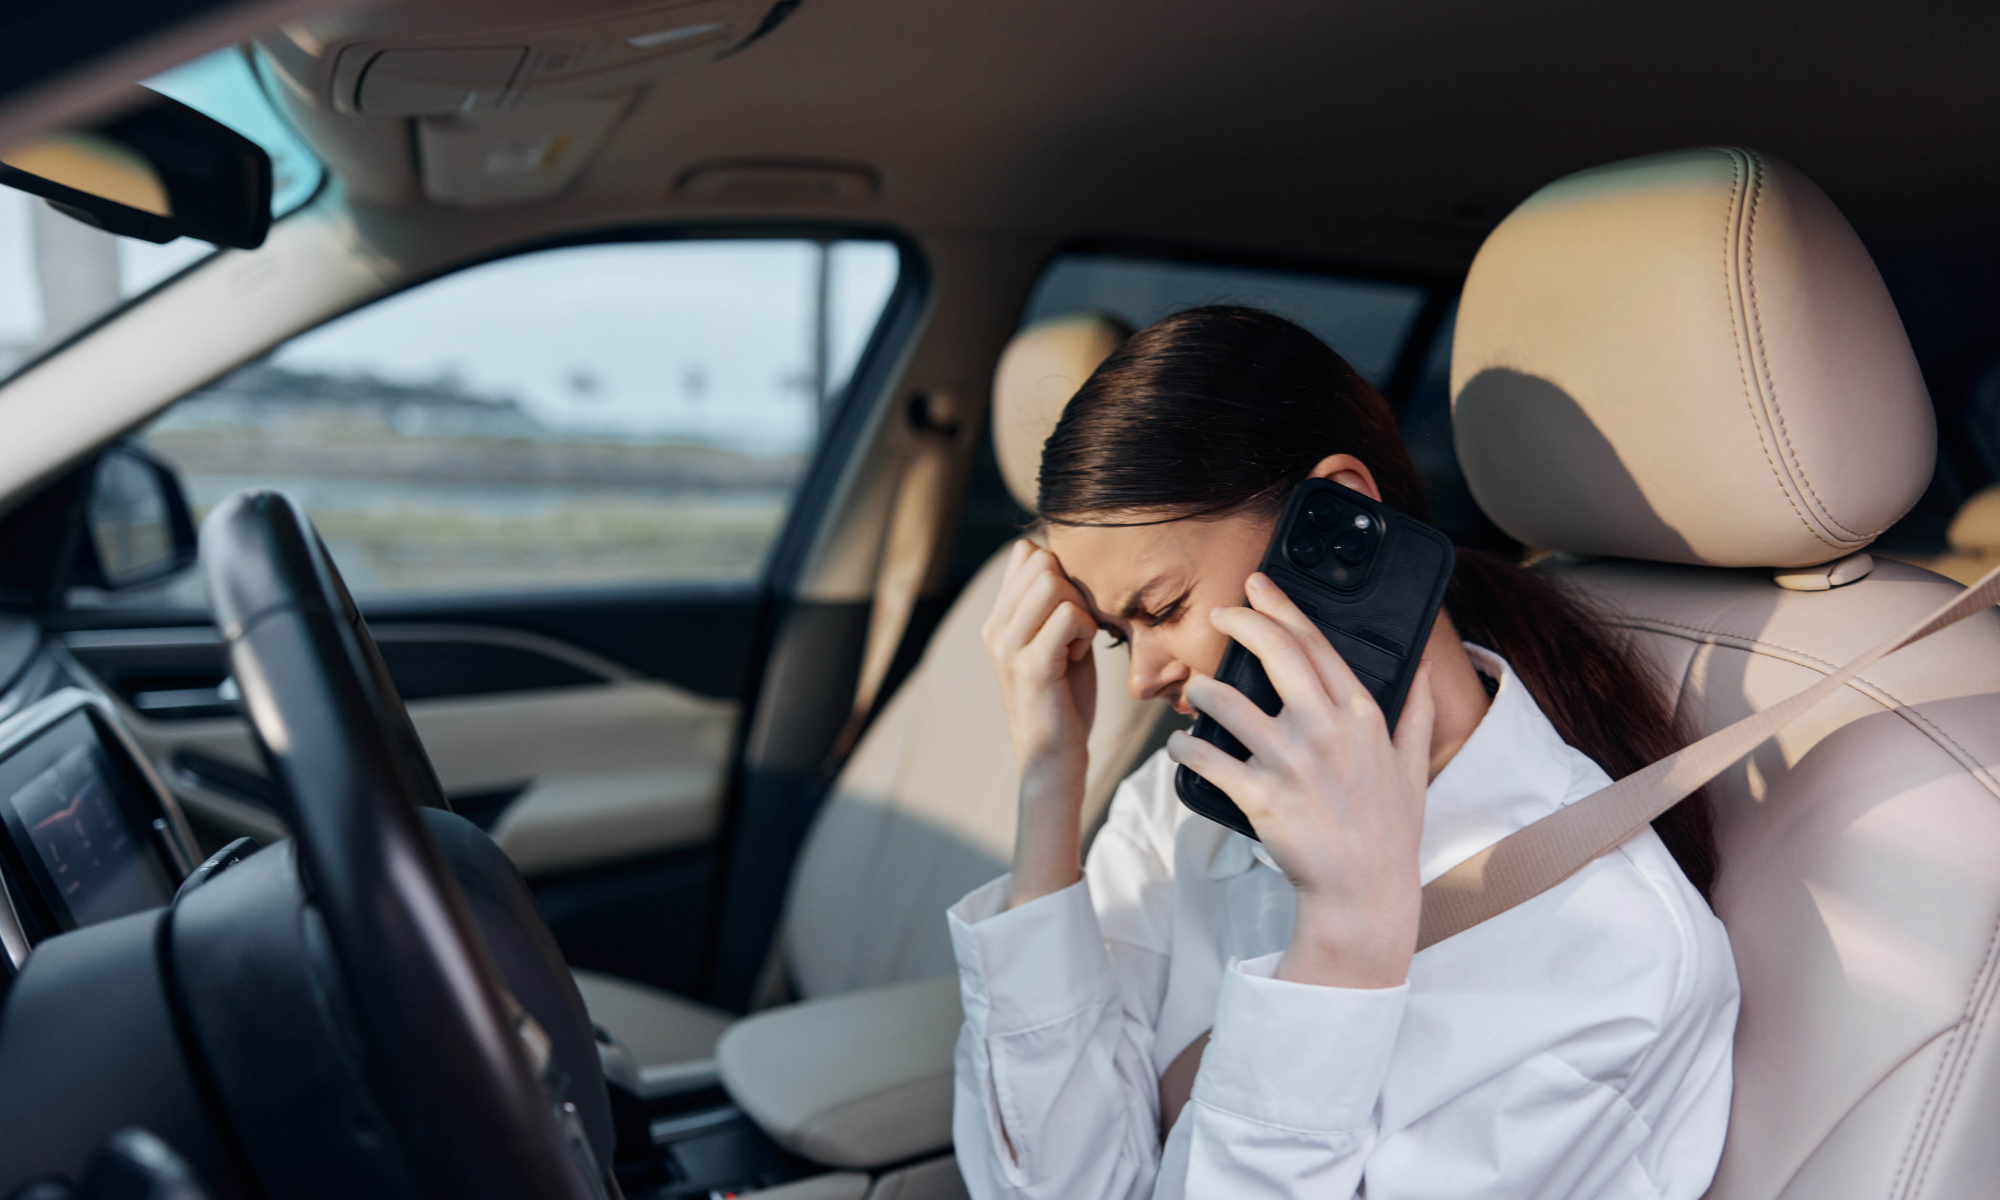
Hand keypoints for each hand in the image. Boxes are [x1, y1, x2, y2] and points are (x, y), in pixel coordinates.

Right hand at [981, 541, 1099, 905]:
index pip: (1027, 553)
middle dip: (1074, 589)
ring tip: (1076, 644)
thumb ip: (1059, 604)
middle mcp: (996, 627)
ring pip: (1054, 583)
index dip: (1061, 571)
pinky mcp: (1031, 666)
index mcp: (999, 618)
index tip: (1068, 612)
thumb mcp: (1059, 641)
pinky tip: (1077, 657)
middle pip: (1042, 561)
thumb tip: (1072, 562)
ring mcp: (1008, 646)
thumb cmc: (1064, 700)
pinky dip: (1084, 631)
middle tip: (1076, 631)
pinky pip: (1068, 616)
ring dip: (1080, 610)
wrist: (1052, 759)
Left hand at [1166, 572, 1434, 988]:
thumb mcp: (1414, 768)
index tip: (1259, 587)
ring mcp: (1292, 761)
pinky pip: (1206, 758)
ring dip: (1201, 690)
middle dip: (1239, 622)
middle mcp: (1326, 729)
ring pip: (1227, 700)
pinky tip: (1179, 747)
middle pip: (1274, 651)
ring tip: (1193, 692)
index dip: (1283, 607)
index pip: (1317, 643)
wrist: (1364, 895)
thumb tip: (1427, 669)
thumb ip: (1417, 713)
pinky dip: (1184, 749)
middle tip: (1219, 614)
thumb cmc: (1387, 834)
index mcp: (1360, 716)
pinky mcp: (1260, 795)